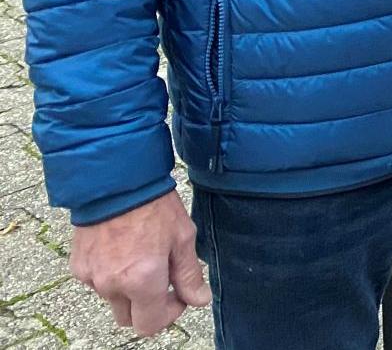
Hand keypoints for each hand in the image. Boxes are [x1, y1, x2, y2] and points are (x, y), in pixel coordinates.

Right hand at [71, 192, 210, 335]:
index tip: (177, 294)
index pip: (149, 325)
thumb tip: (198, 299)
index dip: (168, 314)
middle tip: (162, 278)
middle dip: (147, 305)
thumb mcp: (182, 238)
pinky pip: (98, 282)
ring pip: (113, 299)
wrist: (115, 182)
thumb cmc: (153, 205)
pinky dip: (111, 275)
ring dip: (128, 289)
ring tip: (142, 255)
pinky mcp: (78, 267)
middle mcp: (112, 285)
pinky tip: (122, 249)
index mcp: (141, 280)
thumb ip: (189, 274)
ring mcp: (92, 277)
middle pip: (129, 318)